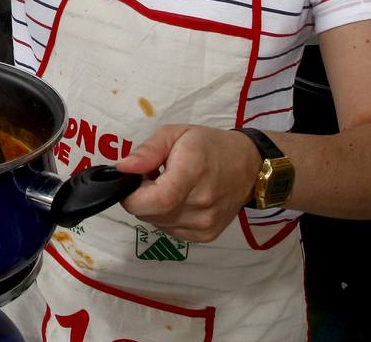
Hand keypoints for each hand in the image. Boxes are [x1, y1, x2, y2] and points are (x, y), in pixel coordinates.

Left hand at [116, 125, 261, 242]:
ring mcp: (205, 224)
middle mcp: (201, 205)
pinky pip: (170, 230)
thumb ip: (147, 152)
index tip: (131, 180)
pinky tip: (178, 200)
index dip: (133, 194)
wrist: (249, 166)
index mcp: (192, 174)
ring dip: (153, 207)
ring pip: (157, 223)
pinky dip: (165, 216)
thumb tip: (122, 168)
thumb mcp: (175, 134)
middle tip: (151, 177)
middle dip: (140, 197)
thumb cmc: (209, 145)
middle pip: (150, 214)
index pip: (155, 200)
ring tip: (167, 186)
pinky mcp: (206, 236)